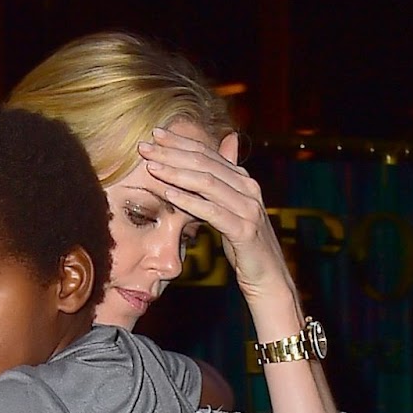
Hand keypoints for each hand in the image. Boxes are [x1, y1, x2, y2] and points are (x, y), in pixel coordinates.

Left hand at [137, 127, 294, 307]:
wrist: (268, 278)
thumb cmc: (244, 246)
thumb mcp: (232, 211)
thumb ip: (222, 184)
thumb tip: (222, 150)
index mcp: (243, 180)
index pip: (208, 153)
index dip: (181, 142)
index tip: (155, 135)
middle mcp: (248, 188)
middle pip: (205, 163)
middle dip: (172, 152)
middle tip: (145, 146)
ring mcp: (248, 208)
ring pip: (207, 182)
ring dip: (176, 173)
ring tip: (151, 167)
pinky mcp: (244, 230)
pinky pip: (212, 212)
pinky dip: (189, 201)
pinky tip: (169, 194)